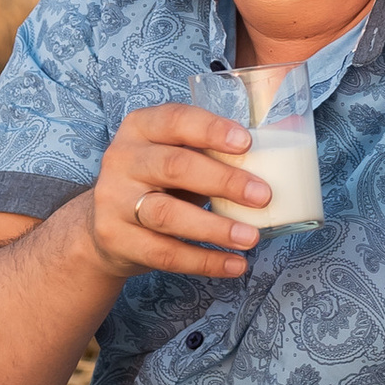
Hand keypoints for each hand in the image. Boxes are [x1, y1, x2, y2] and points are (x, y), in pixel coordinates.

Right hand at [83, 101, 270, 282]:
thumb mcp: (175, 154)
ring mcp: (114, 200)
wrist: (104, 223)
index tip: (246, 142)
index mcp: (142, 127)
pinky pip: (164, 253)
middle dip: (223, 181)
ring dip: (214, 228)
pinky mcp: (116, 238)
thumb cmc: (159, 180)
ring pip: (166, 214)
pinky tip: (234, 265)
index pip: (175, 120)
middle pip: (174, 166)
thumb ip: (211, 151)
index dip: (211, 129)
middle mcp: (122, 159)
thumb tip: (280, 152)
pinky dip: (203, 261)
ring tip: (251, 238)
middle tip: (263, 195)